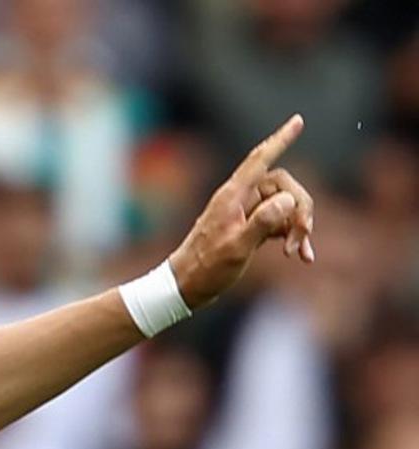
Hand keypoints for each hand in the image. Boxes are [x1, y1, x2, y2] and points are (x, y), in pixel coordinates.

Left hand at [168, 114, 314, 308]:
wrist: (185, 287)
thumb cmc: (207, 268)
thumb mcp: (237, 247)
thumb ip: (262, 223)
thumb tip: (286, 201)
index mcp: (233, 196)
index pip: (260, 159)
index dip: (280, 139)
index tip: (297, 120)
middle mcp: (239, 199)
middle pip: (283, 186)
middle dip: (300, 208)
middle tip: (303, 236)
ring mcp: (244, 214)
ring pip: (284, 206)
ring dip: (298, 227)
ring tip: (299, 254)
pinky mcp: (249, 229)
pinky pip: (279, 223)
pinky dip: (292, 236)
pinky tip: (301, 257)